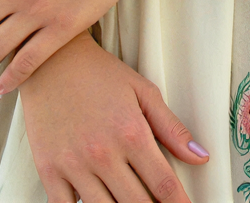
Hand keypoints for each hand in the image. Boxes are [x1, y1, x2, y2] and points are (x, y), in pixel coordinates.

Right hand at [20, 30, 207, 202]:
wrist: (50, 60)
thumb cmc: (98, 74)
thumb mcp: (142, 91)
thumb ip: (171, 128)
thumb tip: (201, 157)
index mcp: (131, 133)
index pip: (164, 185)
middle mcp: (103, 153)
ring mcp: (73, 165)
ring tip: (129, 202)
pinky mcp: (48, 170)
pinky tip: (97, 202)